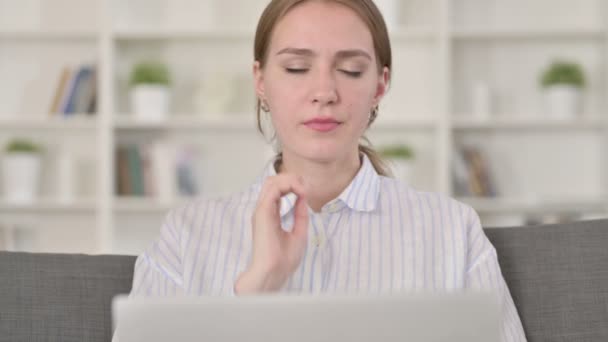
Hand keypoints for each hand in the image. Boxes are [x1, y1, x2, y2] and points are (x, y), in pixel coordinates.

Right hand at [235, 174, 308, 294]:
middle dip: (292, 178)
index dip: (293, 185)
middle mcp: (264, 210)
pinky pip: (272, 188)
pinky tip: (299, 192)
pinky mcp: (262, 212)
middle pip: (273, 181)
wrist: (275, 272)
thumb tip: (303, 198)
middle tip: (305, 187)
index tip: (307, 193)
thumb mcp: (299, 232)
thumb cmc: (283, 259)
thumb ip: (300, 214)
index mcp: (271, 215)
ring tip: (302, 188)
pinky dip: (288, 185)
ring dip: (290, 179)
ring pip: (271, 181)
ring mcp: (262, 210)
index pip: (278, 190)